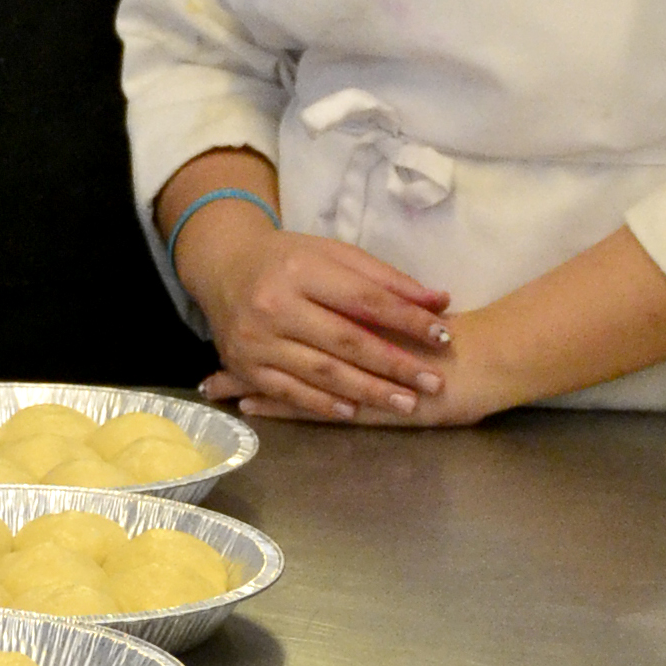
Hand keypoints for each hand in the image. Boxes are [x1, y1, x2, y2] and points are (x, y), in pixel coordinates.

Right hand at [182, 207, 451, 422]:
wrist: (221, 267)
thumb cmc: (287, 259)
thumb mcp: (332, 254)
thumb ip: (383, 279)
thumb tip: (439, 302)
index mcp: (300, 269)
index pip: (364, 299)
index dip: (406, 320)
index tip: (443, 337)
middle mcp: (273, 305)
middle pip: (345, 340)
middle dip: (394, 364)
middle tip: (433, 382)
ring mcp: (255, 339)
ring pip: (321, 371)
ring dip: (367, 391)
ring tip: (406, 403)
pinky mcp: (244, 365)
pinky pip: (288, 391)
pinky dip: (323, 404)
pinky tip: (354, 411)